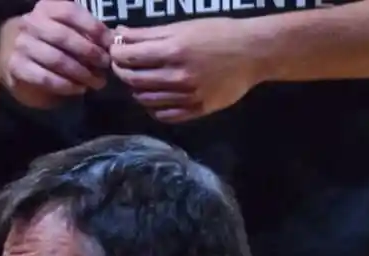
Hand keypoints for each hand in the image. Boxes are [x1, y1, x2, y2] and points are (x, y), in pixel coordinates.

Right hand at [4, 0, 112, 102]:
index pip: (70, 12)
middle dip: (89, 52)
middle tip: (105, 65)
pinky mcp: (16, 67)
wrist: (17, 58)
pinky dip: (66, 85)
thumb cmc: (51, 43)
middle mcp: (30, 23)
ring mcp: (21, 45)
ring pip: (56, 60)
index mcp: (46, 8)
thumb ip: (87, 33)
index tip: (109, 43)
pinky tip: (79, 89)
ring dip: (81, 73)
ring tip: (97, 82)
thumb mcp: (68, 29)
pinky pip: (45, 78)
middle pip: (64, 37)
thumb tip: (112, 42)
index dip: (92, 27)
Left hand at [111, 18, 264, 122]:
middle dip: (122, 72)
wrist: (253, 52)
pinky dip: (154, 108)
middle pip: (134, 80)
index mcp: (173, 51)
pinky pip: (165, 115)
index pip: (129, 57)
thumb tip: (119, 35)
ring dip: (137, 90)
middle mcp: (178, 76)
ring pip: (146, 100)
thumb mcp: (183, 27)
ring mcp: (188, 96)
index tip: (115, 51)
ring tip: (140, 80)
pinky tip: (156, 97)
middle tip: (123, 66)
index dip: (116, 55)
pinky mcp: (197, 110)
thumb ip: (148, 34)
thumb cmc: (218, 33)